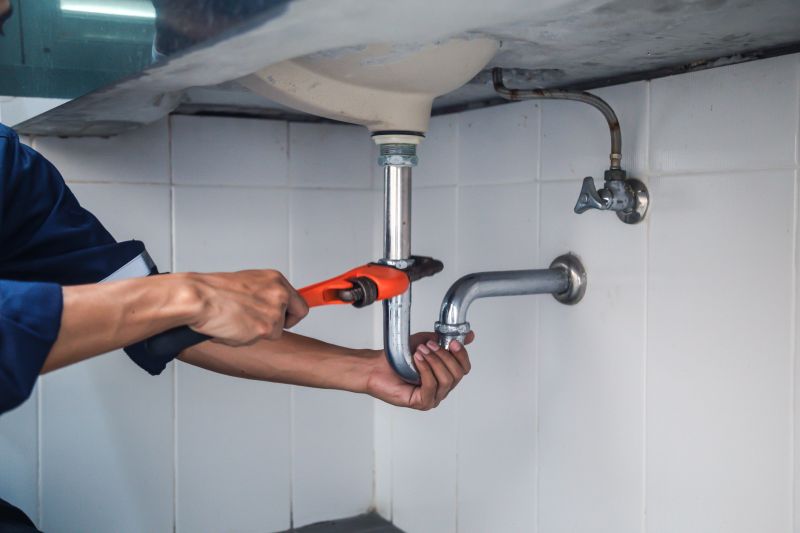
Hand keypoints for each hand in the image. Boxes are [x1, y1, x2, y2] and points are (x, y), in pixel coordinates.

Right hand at [184, 269, 308, 345]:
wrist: (198, 297)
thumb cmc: (213, 290)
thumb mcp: (247, 283)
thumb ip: (264, 294)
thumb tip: (270, 306)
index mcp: (275, 280)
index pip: (299, 300)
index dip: (292, 313)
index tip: (289, 317)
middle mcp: (279, 294)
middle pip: (294, 318)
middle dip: (279, 324)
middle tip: (260, 325)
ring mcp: (274, 312)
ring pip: (274, 332)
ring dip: (256, 332)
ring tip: (236, 321)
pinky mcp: (265, 329)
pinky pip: (258, 341)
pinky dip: (244, 339)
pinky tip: (231, 327)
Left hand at [365, 331, 474, 409]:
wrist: (377, 366)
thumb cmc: (399, 357)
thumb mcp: (427, 342)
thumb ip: (446, 340)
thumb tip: (469, 336)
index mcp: (445, 375)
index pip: (464, 368)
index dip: (461, 355)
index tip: (453, 342)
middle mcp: (442, 389)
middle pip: (457, 374)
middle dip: (444, 357)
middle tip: (430, 346)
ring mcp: (433, 398)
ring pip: (446, 380)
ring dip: (434, 362)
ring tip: (420, 351)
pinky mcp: (422, 403)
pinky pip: (431, 387)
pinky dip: (426, 370)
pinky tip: (417, 360)